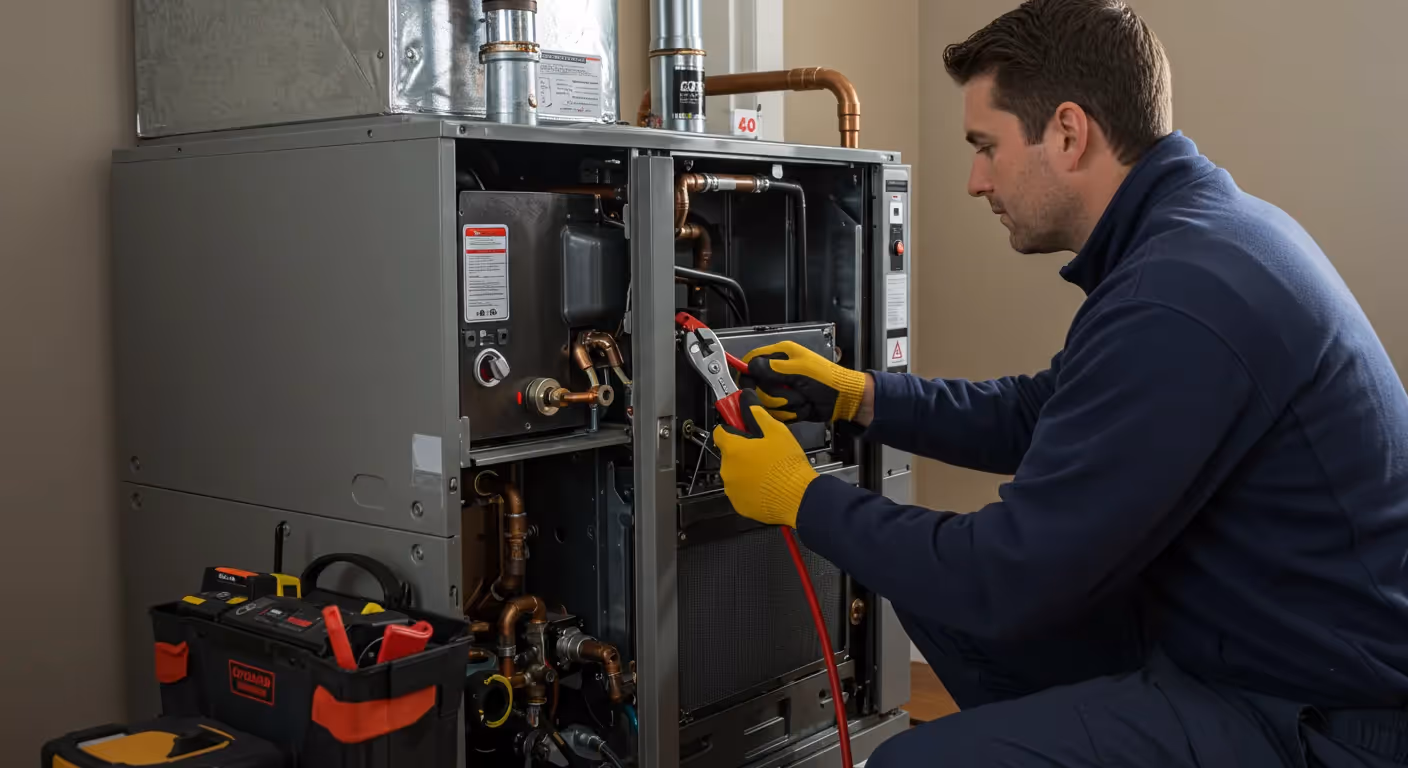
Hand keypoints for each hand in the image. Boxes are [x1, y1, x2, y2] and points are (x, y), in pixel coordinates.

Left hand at [712, 390, 818, 528]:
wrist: (798, 497)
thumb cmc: (787, 463)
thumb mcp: (777, 432)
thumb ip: (759, 416)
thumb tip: (748, 405)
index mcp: (733, 449)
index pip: (719, 433)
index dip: (730, 430)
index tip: (740, 431)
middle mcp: (727, 469)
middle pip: (728, 455)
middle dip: (741, 453)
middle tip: (761, 453)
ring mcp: (731, 489)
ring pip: (734, 475)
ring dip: (745, 472)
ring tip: (766, 472)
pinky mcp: (738, 505)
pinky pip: (740, 493)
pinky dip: (749, 489)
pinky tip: (765, 487)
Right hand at [743, 341, 868, 423]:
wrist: (843, 400)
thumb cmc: (826, 379)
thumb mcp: (799, 370)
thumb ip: (772, 368)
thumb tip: (749, 365)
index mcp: (781, 355)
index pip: (752, 360)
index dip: (747, 372)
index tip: (749, 383)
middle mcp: (779, 371)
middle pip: (757, 386)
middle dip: (774, 393)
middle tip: (790, 390)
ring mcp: (783, 389)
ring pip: (767, 402)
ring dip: (787, 403)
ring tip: (803, 398)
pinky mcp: (787, 405)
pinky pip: (778, 412)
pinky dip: (792, 412)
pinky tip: (804, 406)